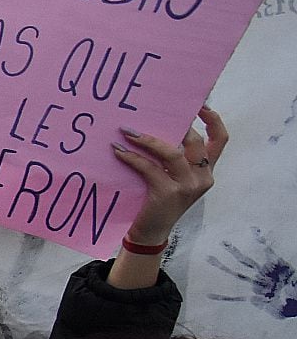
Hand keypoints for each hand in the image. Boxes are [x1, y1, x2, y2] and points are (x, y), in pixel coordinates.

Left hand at [112, 105, 226, 243]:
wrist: (151, 234)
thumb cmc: (158, 202)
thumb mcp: (173, 179)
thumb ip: (174, 159)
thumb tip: (156, 127)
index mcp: (206, 171)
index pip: (220, 140)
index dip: (213, 119)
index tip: (200, 104)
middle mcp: (203, 177)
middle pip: (194, 141)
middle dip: (174, 125)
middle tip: (148, 115)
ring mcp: (188, 186)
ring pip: (172, 153)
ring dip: (147, 140)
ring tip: (127, 131)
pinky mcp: (168, 193)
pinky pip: (149, 168)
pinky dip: (132, 157)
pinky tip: (118, 151)